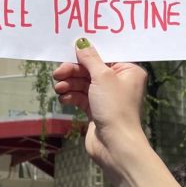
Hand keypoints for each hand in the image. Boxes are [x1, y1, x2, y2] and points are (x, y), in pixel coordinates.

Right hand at [52, 40, 148, 176]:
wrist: (115, 145)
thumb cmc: (115, 107)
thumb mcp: (102, 77)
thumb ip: (90, 58)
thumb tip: (82, 41)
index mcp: (128, 71)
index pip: (105, 56)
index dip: (87, 53)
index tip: (70, 49)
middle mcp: (119, 82)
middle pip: (91, 70)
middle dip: (73, 71)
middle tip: (57, 73)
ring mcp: (107, 97)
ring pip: (83, 84)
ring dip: (69, 84)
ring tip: (59, 88)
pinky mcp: (96, 110)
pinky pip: (81, 97)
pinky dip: (71, 96)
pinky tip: (64, 99)